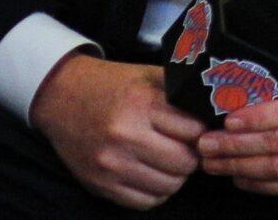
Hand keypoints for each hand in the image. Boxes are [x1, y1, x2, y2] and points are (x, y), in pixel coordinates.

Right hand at [30, 51, 202, 209]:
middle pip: (184, 163)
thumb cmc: (111, 85)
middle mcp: (126, 136)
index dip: (203, 133)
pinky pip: (143, 202)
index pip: (194, 132)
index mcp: (142, 104)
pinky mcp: (99, 184)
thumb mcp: (148, 76)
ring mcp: (111, 164)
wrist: (61, 97)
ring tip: (171, 162)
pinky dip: (155, 192)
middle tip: (188, 149)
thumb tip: (216, 107)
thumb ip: (180, 93)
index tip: (200, 132)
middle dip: (193, 157)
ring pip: (167, 186)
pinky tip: (154, 175)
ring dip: (176, 176)